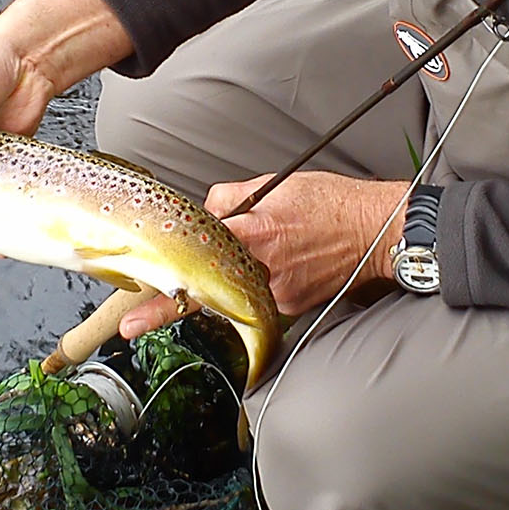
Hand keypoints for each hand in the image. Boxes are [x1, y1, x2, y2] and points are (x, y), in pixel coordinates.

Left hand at [119, 171, 410, 336]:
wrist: (379, 232)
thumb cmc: (332, 202)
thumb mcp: (277, 184)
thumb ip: (232, 197)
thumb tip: (207, 210)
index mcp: (252, 232)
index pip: (196, 255)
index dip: (163, 280)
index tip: (132, 314)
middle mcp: (261, 269)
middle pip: (205, 289)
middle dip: (168, 306)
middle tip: (130, 325)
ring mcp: (276, 294)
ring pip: (234, 293)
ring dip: (230, 283)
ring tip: (263, 262)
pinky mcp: (291, 308)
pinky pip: (260, 299)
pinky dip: (261, 284)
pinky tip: (287, 264)